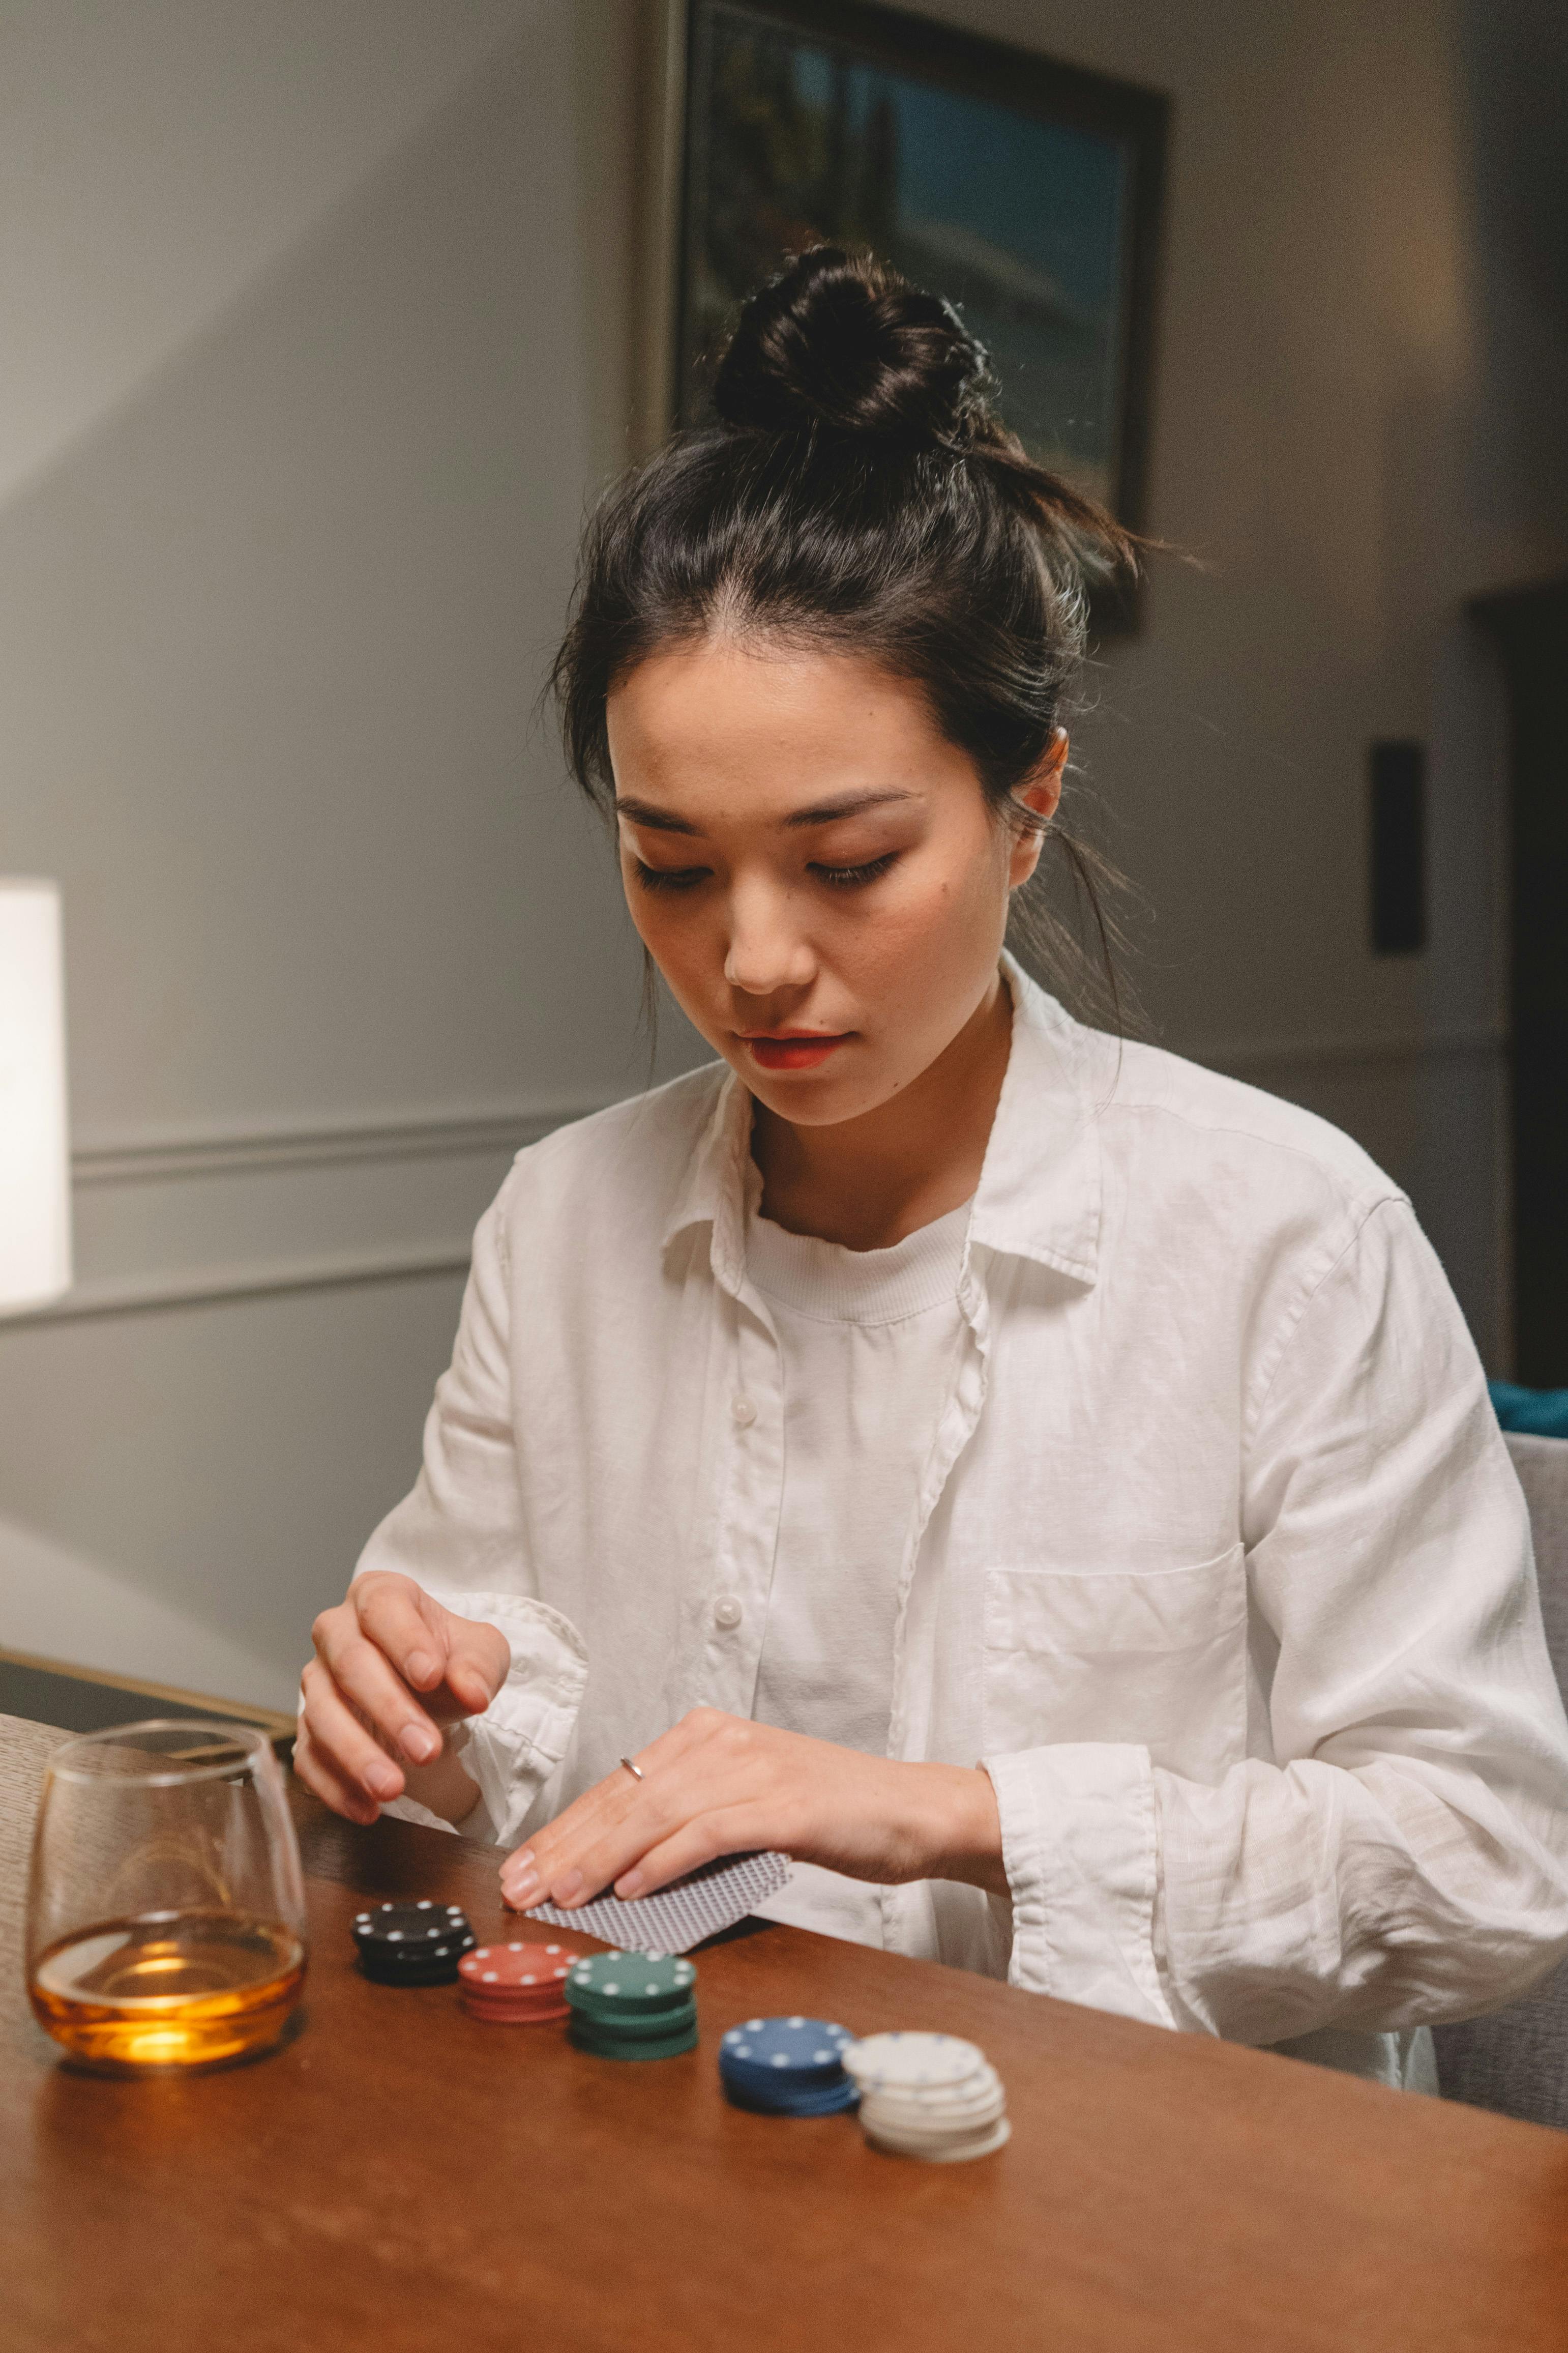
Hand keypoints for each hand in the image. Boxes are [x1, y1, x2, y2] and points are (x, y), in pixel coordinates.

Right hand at [296, 1571, 509, 1825]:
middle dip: (388, 1710)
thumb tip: (473, 1691)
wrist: (429, 1688)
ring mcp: (317, 1682)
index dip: (405, 1641)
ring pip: (323, 1714)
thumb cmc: (450, 1659)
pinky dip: (335, 1787)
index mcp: (379, 1596)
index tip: (432, 1677)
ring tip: (393, 1789)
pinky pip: (309, 1758)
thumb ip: (479, 1666)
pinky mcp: (308, 1729)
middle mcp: (337, 1632)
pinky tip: (366, 1809)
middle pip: (351, 1664)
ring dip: (357, 1755)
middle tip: (426, 1749)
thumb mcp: (481, 1653)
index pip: (383, 1608)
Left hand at [498, 1710, 1005, 1909]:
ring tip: (562, 1894)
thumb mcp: (746, 1810)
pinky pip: (706, 1831)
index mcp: (707, 1735)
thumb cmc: (828, 1817)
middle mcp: (722, 1740)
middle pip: (626, 1795)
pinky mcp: (781, 1804)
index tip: (526, 1865)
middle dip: (567, 1844)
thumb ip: (689, 1827)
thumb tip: (620, 1876)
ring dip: (601, 1857)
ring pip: (655, 1811)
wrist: (911, 1811)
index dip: (567, 1827)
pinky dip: (663, 1861)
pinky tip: (630, 1889)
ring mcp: (752, 1768)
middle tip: (522, 1885)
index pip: (620, 1784)